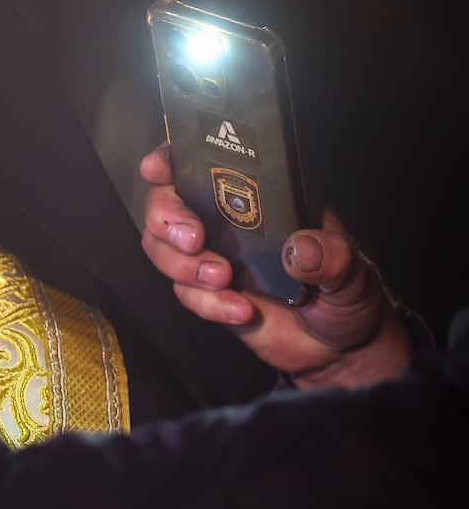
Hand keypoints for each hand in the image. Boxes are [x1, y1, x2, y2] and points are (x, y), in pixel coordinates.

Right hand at [140, 144, 410, 388]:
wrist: (336, 348)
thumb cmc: (347, 294)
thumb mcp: (351, 271)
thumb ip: (331, 258)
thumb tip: (302, 248)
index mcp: (258, 195)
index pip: (205, 164)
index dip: (173, 160)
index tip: (158, 169)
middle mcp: (226, 221)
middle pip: (167, 207)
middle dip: (168, 220)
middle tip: (193, 241)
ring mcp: (213, 258)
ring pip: (164, 250)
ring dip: (183, 265)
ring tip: (222, 280)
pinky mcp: (207, 296)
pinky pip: (186, 294)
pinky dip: (208, 304)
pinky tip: (241, 312)